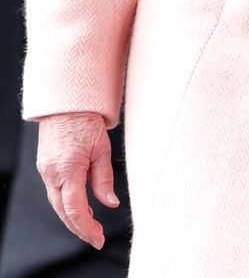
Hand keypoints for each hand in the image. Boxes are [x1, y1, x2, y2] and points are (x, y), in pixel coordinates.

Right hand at [36, 112, 119, 248]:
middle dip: (80, 228)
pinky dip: (66, 204)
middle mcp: (52, 172)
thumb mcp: (102, 148)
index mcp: (68, 168)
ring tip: (91, 226)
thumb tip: (110, 203)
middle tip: (96, 237)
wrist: (67, 103)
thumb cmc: (86, 121)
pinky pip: (54, 192)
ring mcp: (46, 170)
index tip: (98, 238)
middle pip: (63, 211)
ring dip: (72, 218)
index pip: (75, 209)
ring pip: (57, 204)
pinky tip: (79, 208)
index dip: (87, 228)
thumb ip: (104, 179)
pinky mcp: (45, 167)